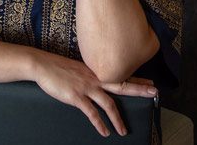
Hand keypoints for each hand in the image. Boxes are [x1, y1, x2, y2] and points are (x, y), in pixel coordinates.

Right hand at [32, 50, 156, 137]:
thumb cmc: (57, 67)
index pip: (120, 74)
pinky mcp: (76, 96)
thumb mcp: (78, 68)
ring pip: (109, 103)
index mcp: (95, 70)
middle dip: (139, 89)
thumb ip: (89, 74)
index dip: (136, 79)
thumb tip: (96, 82)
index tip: (149, 82)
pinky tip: (104, 132)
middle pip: (121, 84)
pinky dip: (99, 124)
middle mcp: (94, 77)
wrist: (43, 65)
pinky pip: (91, 113)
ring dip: (118, 119)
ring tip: (123, 131)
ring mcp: (86, 86)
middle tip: (154, 93)